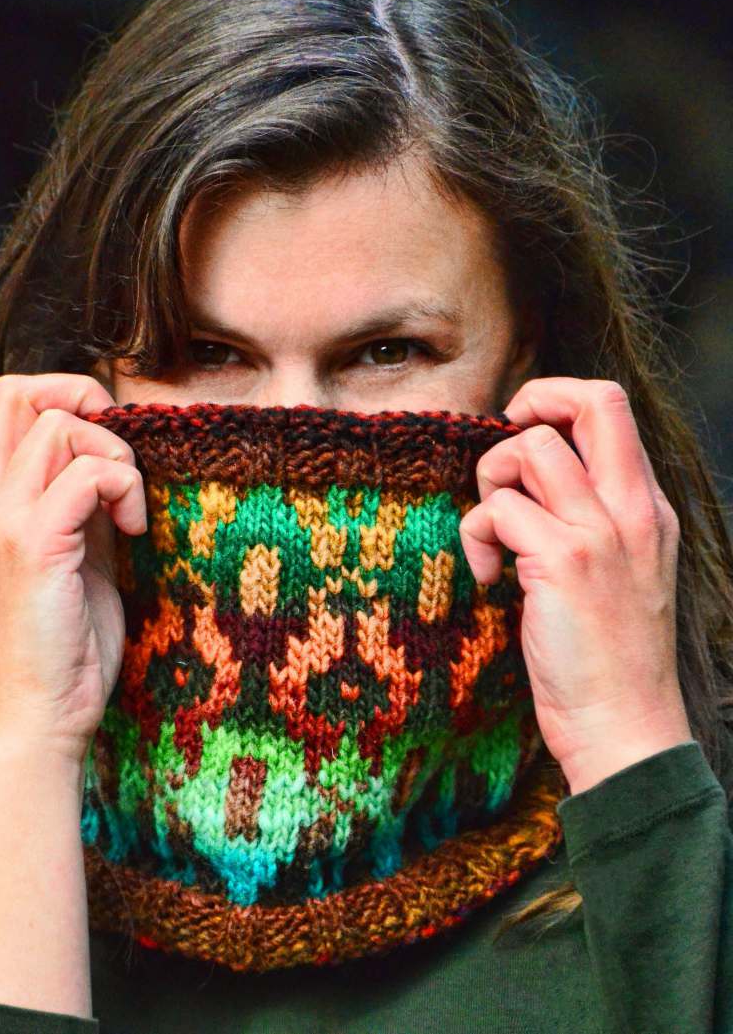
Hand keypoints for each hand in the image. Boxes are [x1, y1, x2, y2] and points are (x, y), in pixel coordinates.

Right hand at [0, 373, 146, 765]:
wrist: (32, 722)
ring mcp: (0, 523)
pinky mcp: (33, 547)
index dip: (58, 399)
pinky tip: (135, 530)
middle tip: (120, 454)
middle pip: (15, 392)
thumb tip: (115, 468)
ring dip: (113, 453)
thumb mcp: (68, 561)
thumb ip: (79, 509)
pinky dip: (125, 488)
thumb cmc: (56, 650)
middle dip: (81, 399)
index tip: (104, 443)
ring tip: (129, 509)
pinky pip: (89, 474)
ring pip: (57, 426)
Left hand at [459, 377, 692, 793]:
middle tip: (505, 451)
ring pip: (530, 449)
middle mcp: (633, 510)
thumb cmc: (610, 657)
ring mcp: (601, 533)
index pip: (613, 408)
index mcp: (649, 508)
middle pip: (589, 402)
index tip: (525, 428)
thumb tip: (530, 475)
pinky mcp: (563, 563)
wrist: (625, 727)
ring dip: (492, 482)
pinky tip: (490, 578)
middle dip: (531, 404)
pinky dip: (477, 537)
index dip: (559, 398)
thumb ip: (593, 515)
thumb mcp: (624, 571)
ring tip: (495, 538)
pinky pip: (497, 510)